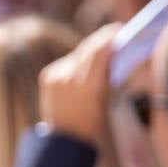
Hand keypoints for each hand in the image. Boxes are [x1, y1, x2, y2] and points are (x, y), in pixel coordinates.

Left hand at [39, 24, 120, 145]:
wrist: (66, 137)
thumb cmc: (94, 120)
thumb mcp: (108, 97)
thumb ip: (108, 73)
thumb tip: (113, 51)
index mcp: (92, 86)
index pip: (100, 51)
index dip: (110, 36)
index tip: (120, 29)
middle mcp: (72, 78)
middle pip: (88, 47)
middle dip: (102, 39)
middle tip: (115, 32)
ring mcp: (57, 76)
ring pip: (78, 54)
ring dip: (91, 50)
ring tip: (102, 48)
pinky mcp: (48, 76)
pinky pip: (67, 62)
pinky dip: (78, 61)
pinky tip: (84, 67)